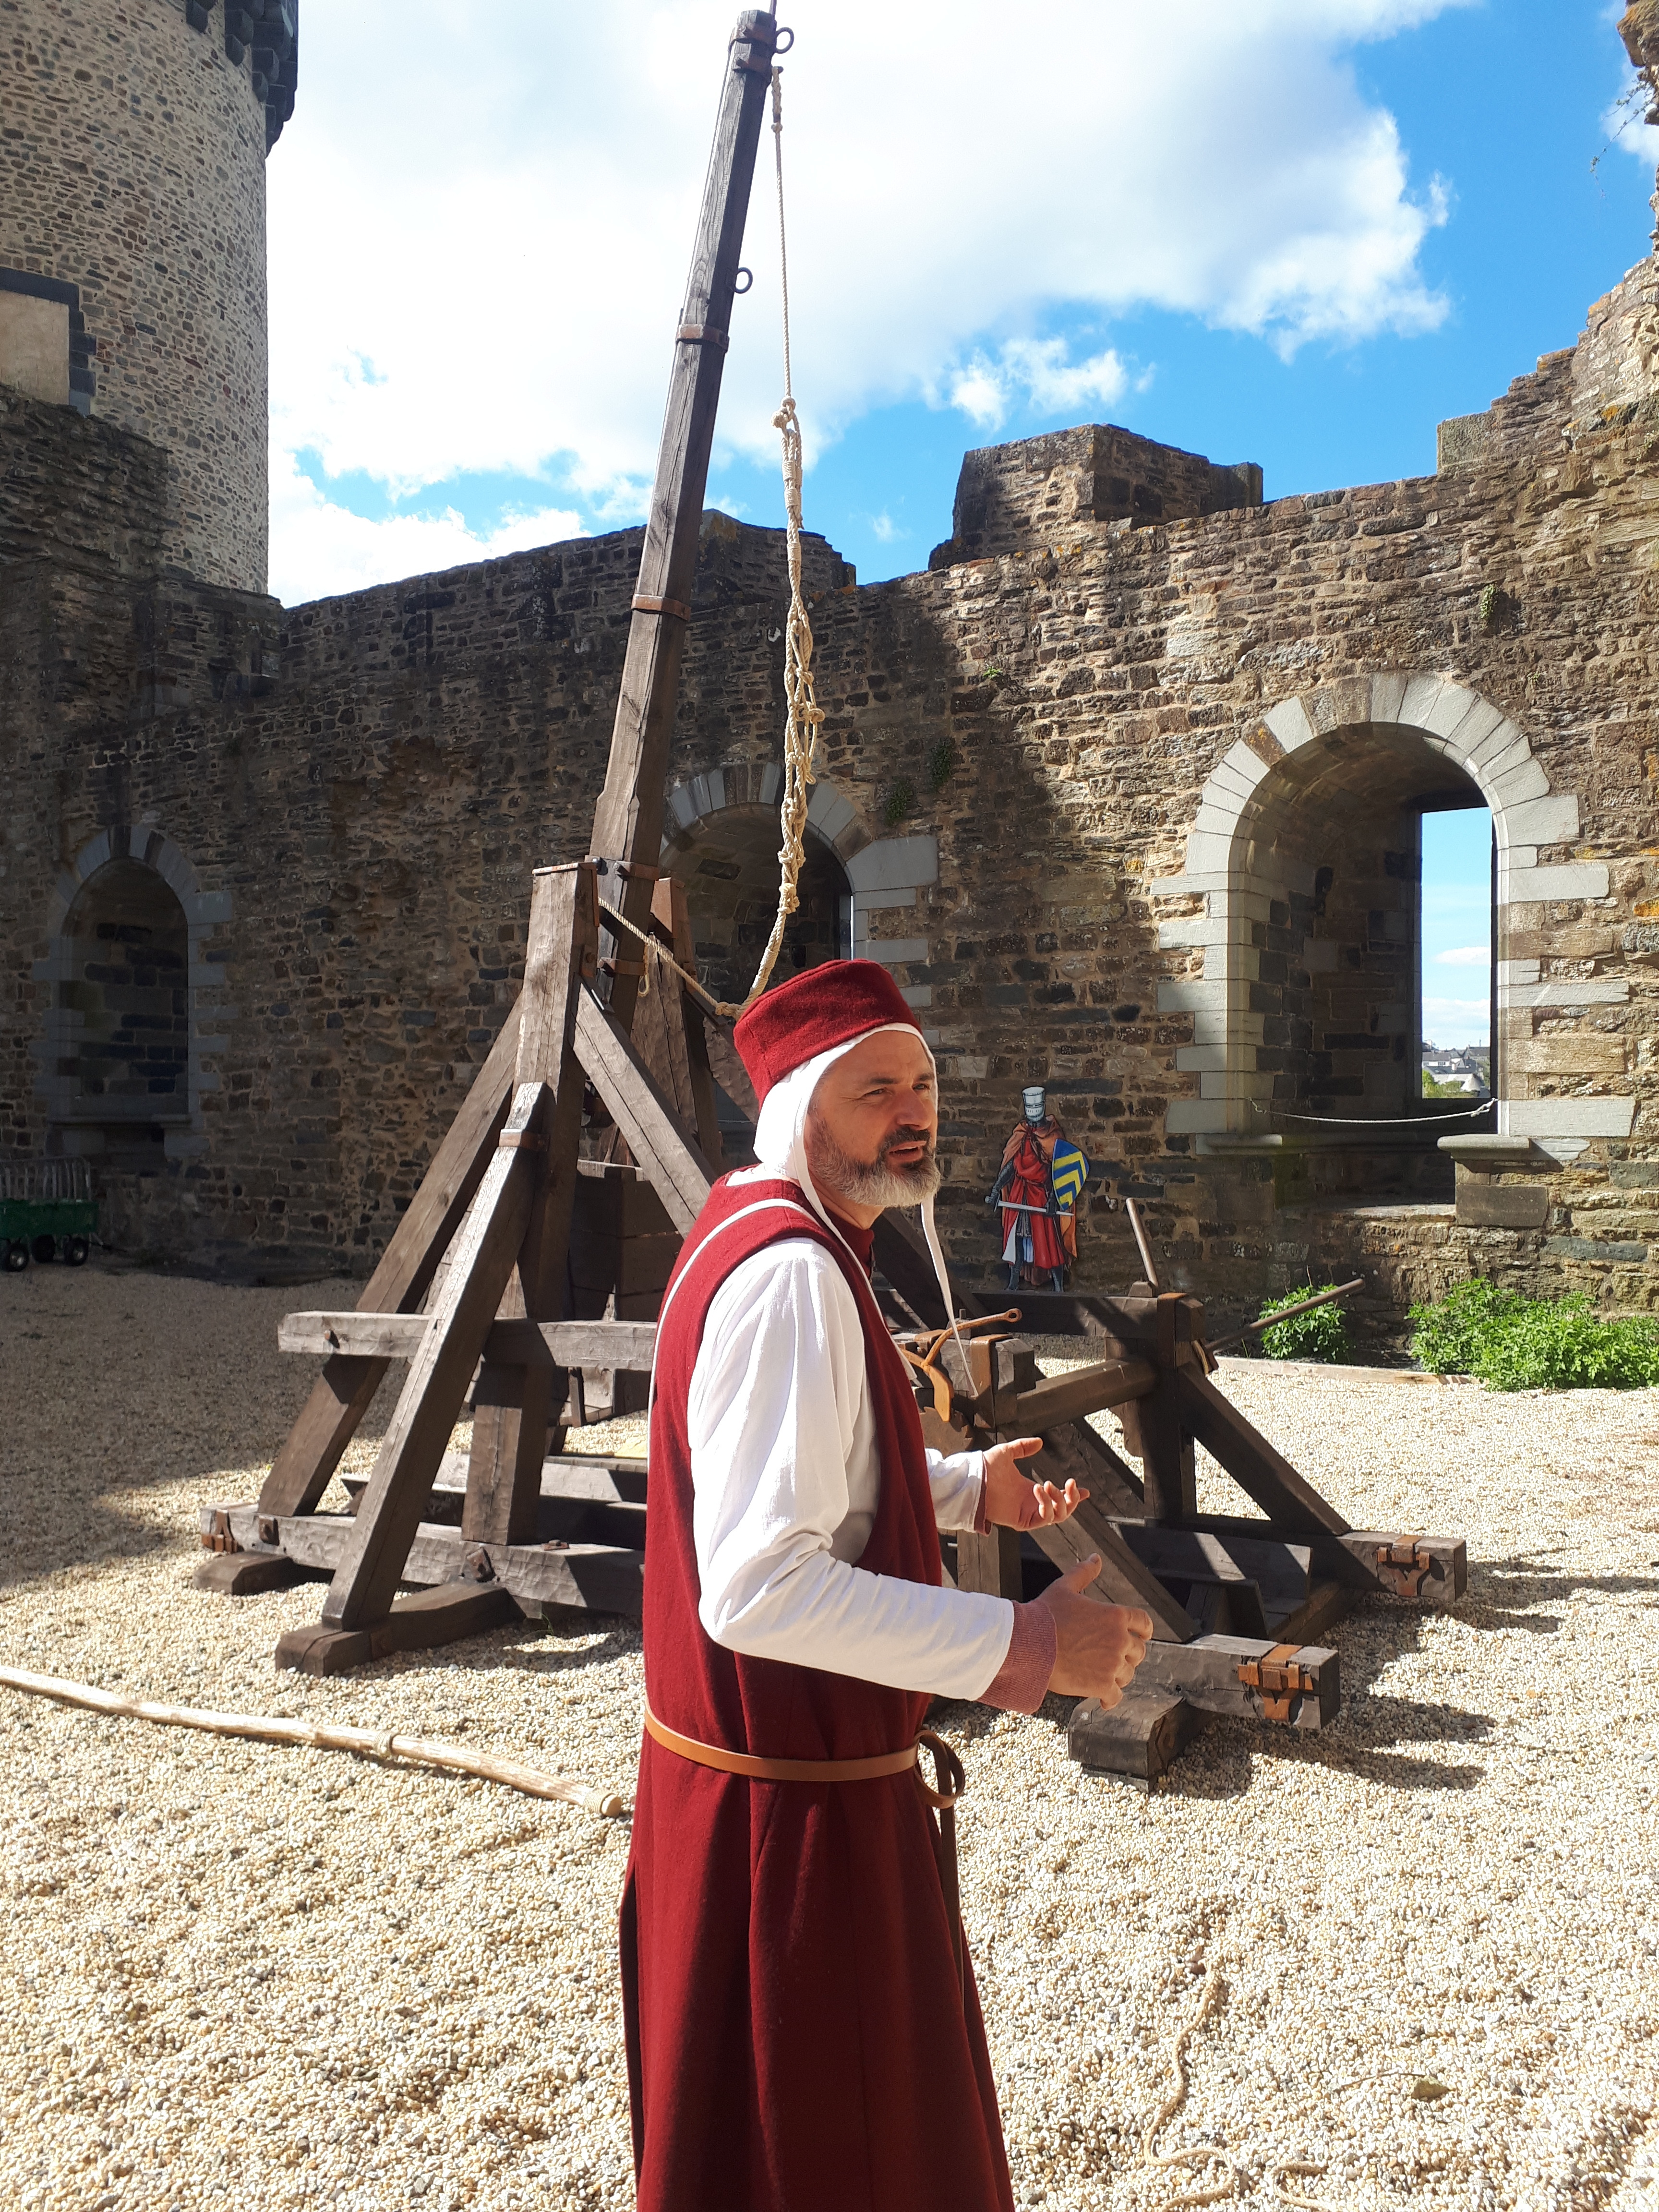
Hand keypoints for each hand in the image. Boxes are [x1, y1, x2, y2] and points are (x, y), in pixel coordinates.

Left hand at [983, 1436, 1087, 1530]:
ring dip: (1060, 1501)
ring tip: (1049, 1484)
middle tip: (1070, 1483)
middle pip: (1063, 1510)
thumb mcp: (1007, 1452)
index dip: (1074, 1495)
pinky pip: (1043, 1519)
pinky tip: (1039, 1490)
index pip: (1058, 1497)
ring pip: (1057, 1516)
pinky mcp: (1022, 1522)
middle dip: (1072, 1498)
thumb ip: (1023, 1447)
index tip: (1086, 1490)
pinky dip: (1046, 1505)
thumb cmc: (985, 1468)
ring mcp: (1028, 1514)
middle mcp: (1033, 1505)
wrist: (973, 1479)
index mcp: (1031, 1492)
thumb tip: (1039, 1442)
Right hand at [1034, 1556, 1151, 1704]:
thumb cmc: (1045, 1615)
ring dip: (1117, 1675)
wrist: (1029, 1644)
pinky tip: (1103, 1698)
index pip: (1143, 1623)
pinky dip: (1110, 1698)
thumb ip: (1084, 1573)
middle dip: (1128, 1655)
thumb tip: (1095, 1558)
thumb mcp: (1064, 1587)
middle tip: (1113, 1658)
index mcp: (1115, 1615)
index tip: (1141, 1636)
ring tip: (1102, 1675)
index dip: (1143, 1631)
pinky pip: (1115, 1696)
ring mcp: (1112, 1664)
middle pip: (1138, 1651)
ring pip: (1127, 1674)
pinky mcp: (1102, 1685)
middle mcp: (1119, 1640)